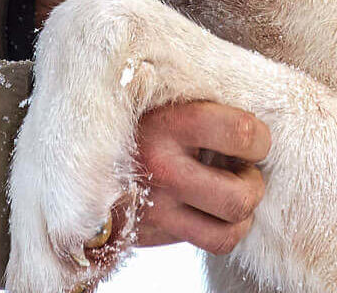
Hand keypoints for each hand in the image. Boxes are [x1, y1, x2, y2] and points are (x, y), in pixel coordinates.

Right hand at [131, 101, 270, 254]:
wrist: (77, 148)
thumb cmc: (133, 114)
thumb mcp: (161, 94)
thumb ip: (201, 102)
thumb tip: (252, 117)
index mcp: (166, 124)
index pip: (241, 133)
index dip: (260, 139)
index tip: (253, 137)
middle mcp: (160, 170)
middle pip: (239, 197)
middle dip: (253, 183)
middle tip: (243, 169)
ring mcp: (155, 208)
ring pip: (228, 231)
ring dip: (242, 214)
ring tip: (232, 191)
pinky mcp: (153, 233)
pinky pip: (209, 242)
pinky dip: (224, 230)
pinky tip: (215, 209)